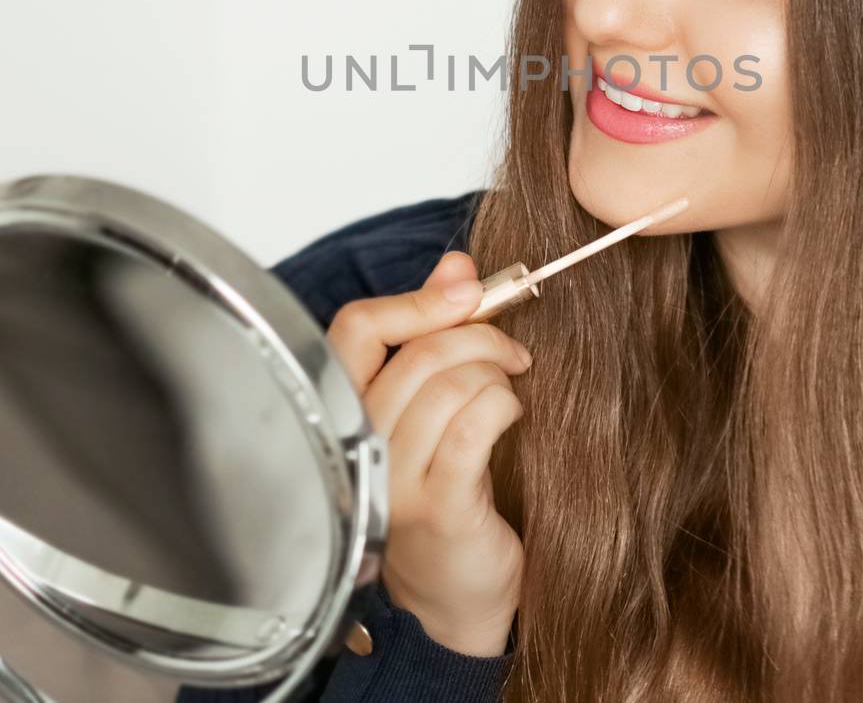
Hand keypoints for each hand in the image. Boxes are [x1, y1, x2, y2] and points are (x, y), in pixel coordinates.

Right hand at [326, 251, 531, 656]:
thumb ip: (435, 334)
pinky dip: (503, 404)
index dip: (413, 299)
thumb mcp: (434, 408)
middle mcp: (358, 446)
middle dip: (477, 333)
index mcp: (347, 415)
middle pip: (414, 352)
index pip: (355, 329)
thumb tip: (457, 263)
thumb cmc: (447, 495)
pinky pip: (474, 426)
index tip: (467, 287)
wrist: (459, 598)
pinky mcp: (439, 508)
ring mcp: (394, 481)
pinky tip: (514, 412)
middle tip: (512, 347)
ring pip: (447, 383)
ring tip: (513, 383)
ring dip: (496, 370)